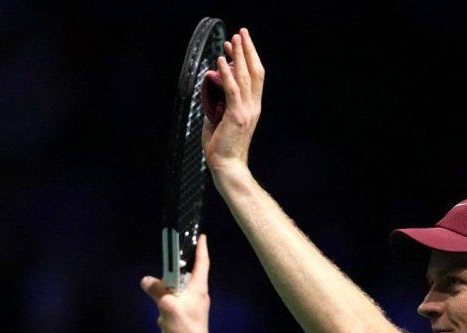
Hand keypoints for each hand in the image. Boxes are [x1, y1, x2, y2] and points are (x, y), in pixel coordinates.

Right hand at [141, 234, 215, 332]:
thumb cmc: (185, 329)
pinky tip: (161, 317)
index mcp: (198, 288)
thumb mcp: (168, 307)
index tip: (201, 236)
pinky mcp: (189, 316)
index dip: (201, 249)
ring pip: (180, 290)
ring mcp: (195, 306)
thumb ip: (157, 291)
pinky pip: (176, 303)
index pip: (202, 263)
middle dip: (179, 268)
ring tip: (160, 293)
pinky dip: (168, 305)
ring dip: (170, 290)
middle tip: (169, 259)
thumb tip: (147, 280)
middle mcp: (199, 295)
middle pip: (189, 275)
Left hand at [202, 28, 264, 172]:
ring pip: (245, 77)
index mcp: (252, 108)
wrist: (227, 166)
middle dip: (247, 50)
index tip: (238, 44)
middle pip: (254, 72)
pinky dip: (227, 73)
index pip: (255, 78)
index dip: (248, 59)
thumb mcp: (220, 120)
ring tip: (232, 40)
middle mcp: (253, 107)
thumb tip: (211, 88)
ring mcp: (246, 111)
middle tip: (241, 32)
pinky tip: (221, 60)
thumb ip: (218, 104)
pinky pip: (232, 90)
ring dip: (238, 56)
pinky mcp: (236, 116)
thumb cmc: (221, 147)